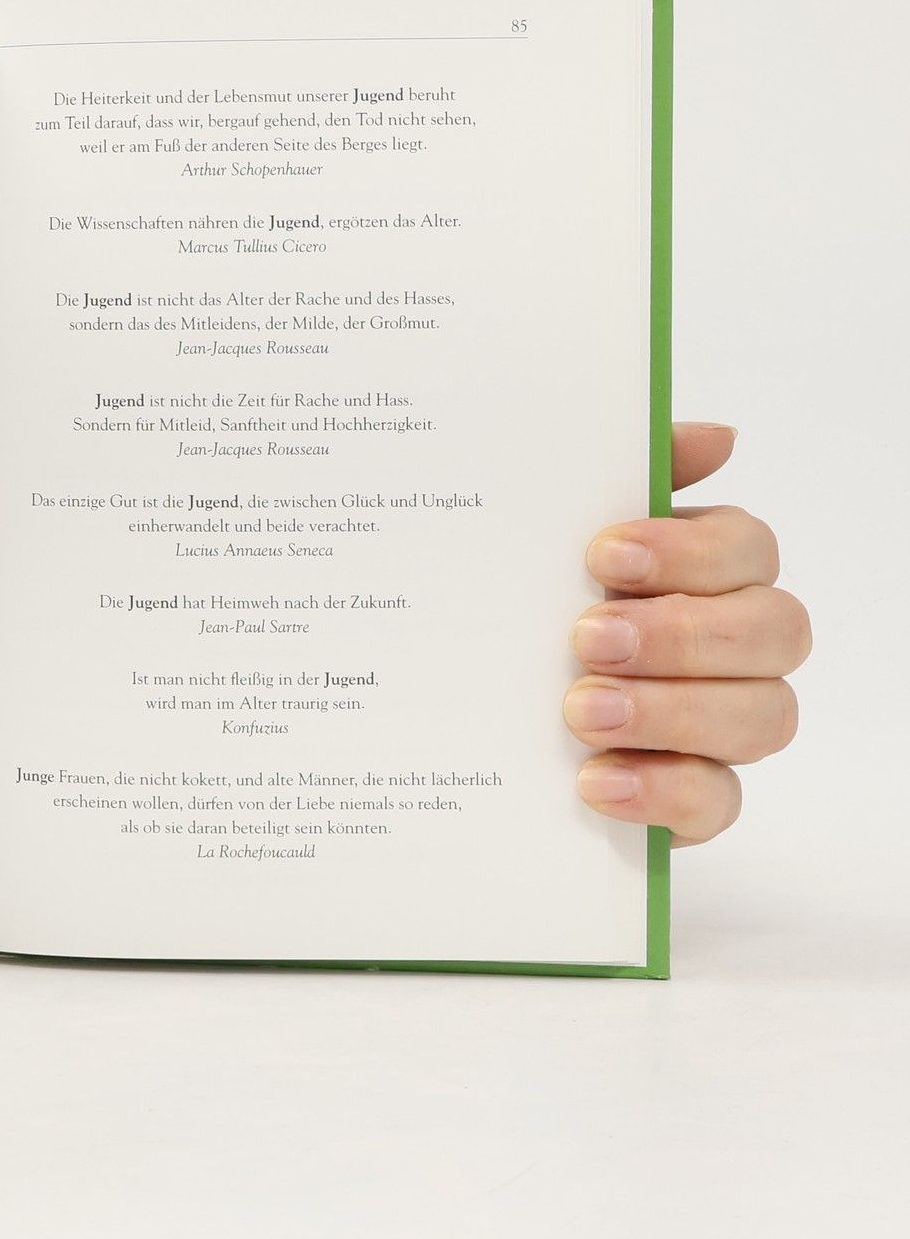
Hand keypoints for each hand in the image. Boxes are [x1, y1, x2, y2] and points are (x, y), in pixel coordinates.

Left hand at [566, 422, 807, 844]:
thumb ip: (621, 478)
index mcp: (704, 568)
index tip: (601, 556)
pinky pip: (719, 801)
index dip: (690, 551)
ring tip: (580, 711)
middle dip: (682, 633)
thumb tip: (716, 437)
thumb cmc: (527, 602)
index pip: (748, 547)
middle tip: (587, 639)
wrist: (464, 708)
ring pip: (763, 716)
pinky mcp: (695, 796)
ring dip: (673, 711)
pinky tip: (594, 781)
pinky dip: (663, 791)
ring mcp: (721, 724)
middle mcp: (731, 644)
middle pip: (773, 630)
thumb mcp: (545, 532)